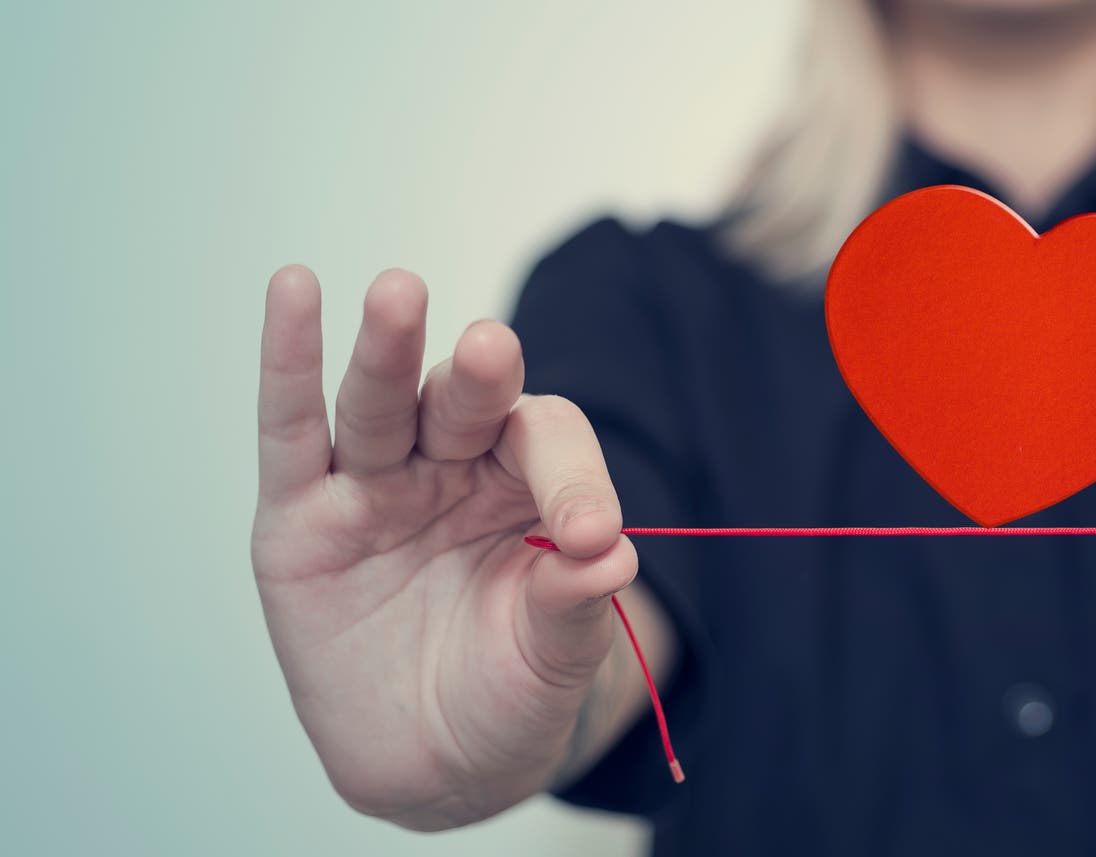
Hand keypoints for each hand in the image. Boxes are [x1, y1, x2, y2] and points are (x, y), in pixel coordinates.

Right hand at [252, 266, 638, 827]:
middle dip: (479, 376)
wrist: (436, 765)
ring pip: (382, 403)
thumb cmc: (508, 693)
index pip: (550, 444)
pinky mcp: (299, 516)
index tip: (589, 536)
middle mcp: (453, 467)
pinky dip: (290, 361)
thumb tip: (612, 560)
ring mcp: (375, 485)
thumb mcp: (554, 661)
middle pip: (467, 402)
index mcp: (528, 487)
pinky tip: (294, 290)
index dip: (573, 479)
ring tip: (398, 293)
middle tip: (492, 349)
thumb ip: (574, 608)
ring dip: (388, 350)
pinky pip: (291, 429)